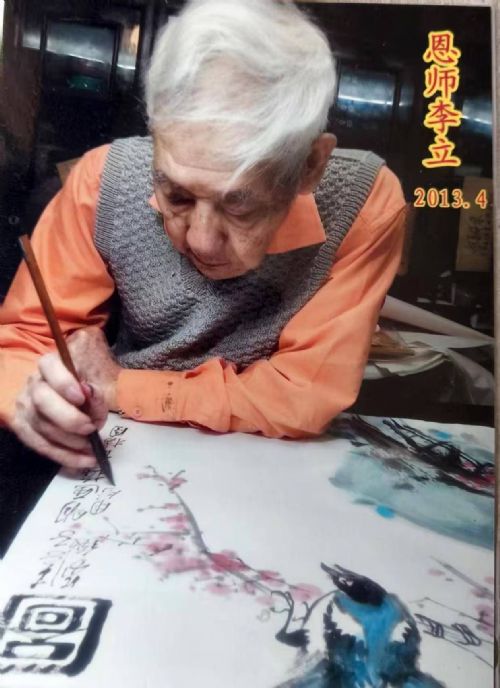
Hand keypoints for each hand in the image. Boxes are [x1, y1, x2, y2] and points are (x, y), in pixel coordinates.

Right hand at [11, 327, 121, 468]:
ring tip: (91, 447)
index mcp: (50, 366)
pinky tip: (84, 460)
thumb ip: (96, 390)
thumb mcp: (96, 387)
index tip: (82, 397)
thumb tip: (90, 392)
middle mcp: (33, 385)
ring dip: (70, 442)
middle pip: (42, 401)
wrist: (71, 401)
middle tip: (90, 428)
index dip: (64, 382)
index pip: (49, 366)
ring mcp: (25, 408)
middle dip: (68, 419)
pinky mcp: (24, 430)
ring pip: (42, 427)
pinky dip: (65, 456)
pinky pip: (42, 447)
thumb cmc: (84, 391)